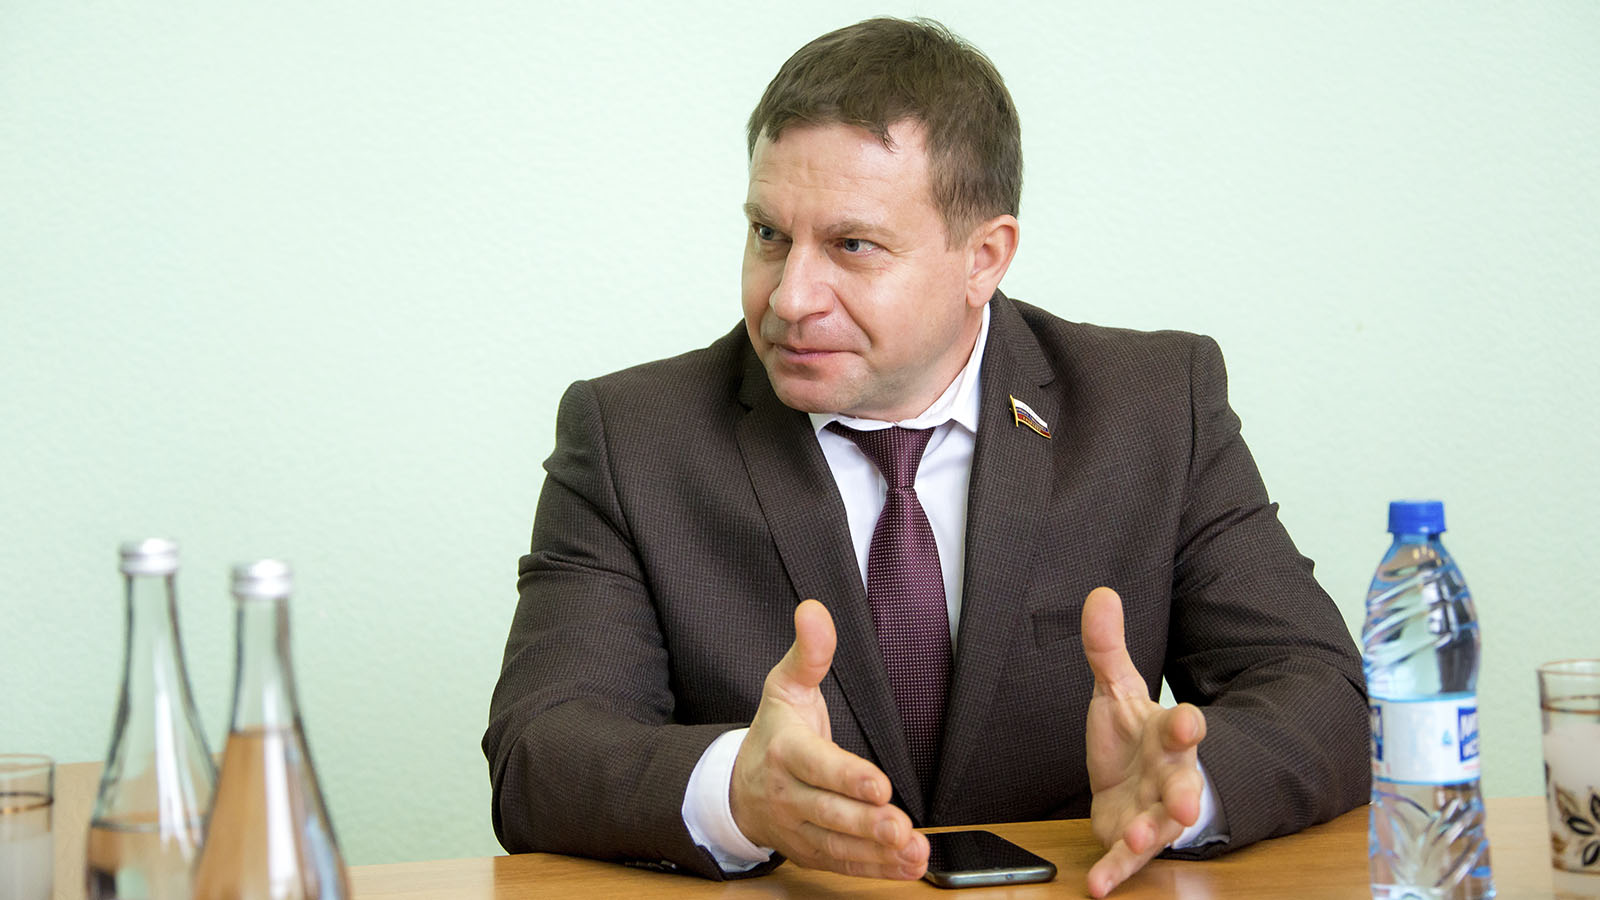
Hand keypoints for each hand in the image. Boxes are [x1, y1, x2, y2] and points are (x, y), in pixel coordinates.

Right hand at [729, 599, 928, 878]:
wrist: (736, 787)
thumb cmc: (774, 731)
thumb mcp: (785, 685)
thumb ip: (809, 652)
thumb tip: (814, 609)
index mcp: (784, 750)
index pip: (816, 765)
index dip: (847, 776)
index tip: (878, 784)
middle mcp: (787, 794)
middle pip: (829, 811)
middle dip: (866, 822)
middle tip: (900, 827)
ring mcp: (798, 828)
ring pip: (837, 845)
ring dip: (876, 852)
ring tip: (912, 851)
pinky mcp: (811, 852)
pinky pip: (843, 865)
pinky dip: (876, 870)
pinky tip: (907, 867)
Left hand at [1081, 587, 1206, 897]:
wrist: (1135, 781)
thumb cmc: (1133, 734)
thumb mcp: (1117, 688)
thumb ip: (1107, 647)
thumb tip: (1100, 593)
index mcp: (1168, 735)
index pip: (1184, 727)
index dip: (1186, 724)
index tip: (1187, 719)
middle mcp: (1170, 776)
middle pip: (1184, 784)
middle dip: (1186, 794)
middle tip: (1187, 805)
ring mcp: (1154, 811)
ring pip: (1159, 826)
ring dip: (1149, 834)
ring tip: (1135, 838)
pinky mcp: (1131, 838)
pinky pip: (1126, 860)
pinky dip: (1114, 872)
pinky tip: (1098, 887)